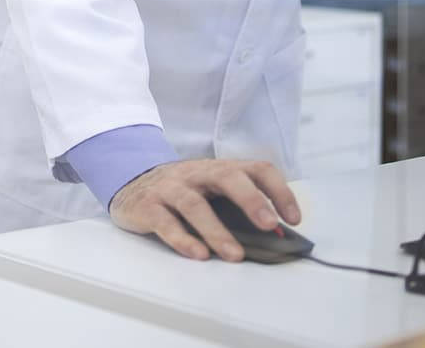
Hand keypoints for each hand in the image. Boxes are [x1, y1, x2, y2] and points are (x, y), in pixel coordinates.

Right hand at [108, 158, 301, 261]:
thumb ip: (239, 207)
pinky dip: (182, 239)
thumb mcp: (212, 191)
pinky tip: (198, 254)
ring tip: (234, 255)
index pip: (255, 169)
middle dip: (251, 200)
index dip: (278, 190)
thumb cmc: (182, 191)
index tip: (293, 217)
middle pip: (226, 178)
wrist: (131, 183)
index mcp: (218, 169)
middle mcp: (196, 174)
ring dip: (217, 231)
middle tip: (269, 226)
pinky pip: (165, 222)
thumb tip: (276, 234)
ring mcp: (170, 188)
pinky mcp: (148, 206)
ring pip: (195, 205)